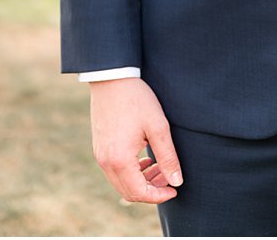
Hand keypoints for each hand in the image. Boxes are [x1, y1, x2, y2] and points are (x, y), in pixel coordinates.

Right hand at [89, 78, 181, 203]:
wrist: (112, 80)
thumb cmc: (137, 100)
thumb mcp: (159, 127)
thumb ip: (168, 157)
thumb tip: (176, 181)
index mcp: (120, 160)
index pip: (139, 192)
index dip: (159, 196)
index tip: (175, 190)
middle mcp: (106, 162)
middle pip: (128, 192)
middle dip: (151, 190)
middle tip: (170, 179)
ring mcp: (100, 156)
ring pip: (121, 182)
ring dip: (142, 181)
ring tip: (161, 168)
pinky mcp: (100, 148)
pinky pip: (115, 171)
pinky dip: (132, 172)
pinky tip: (147, 160)